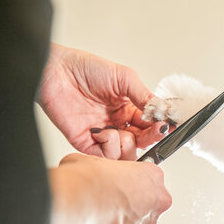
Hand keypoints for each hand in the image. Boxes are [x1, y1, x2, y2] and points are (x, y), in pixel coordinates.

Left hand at [38, 44, 168, 159]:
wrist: (56, 71)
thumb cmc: (86, 68)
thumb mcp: (125, 78)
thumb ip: (145, 96)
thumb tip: (163, 112)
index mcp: (127, 109)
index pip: (149, 125)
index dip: (159, 127)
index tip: (167, 125)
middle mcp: (116, 123)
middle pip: (141, 141)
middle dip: (151, 137)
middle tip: (156, 130)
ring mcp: (102, 134)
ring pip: (126, 153)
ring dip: (129, 145)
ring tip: (123, 131)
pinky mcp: (86, 142)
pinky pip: (105, 155)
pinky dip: (109, 147)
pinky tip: (104, 132)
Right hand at [40, 153, 171, 223]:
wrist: (82, 207)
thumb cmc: (92, 182)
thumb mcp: (95, 160)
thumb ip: (104, 166)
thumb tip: (91, 168)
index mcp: (153, 176)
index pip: (147, 175)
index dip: (130, 178)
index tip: (119, 180)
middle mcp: (156, 201)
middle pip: (148, 199)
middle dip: (131, 200)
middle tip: (110, 197)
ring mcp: (146, 223)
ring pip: (138, 220)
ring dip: (124, 218)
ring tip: (102, 212)